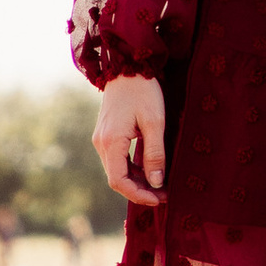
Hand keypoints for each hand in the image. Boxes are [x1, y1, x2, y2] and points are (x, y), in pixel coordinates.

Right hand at [91, 74, 168, 206]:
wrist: (128, 66)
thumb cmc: (143, 91)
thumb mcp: (154, 122)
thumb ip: (155, 154)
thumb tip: (156, 182)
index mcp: (110, 142)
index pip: (118, 181)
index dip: (138, 195)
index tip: (158, 199)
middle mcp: (101, 143)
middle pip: (116, 178)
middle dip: (140, 190)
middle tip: (164, 195)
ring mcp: (101, 139)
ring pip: (117, 170)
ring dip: (137, 180)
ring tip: (161, 185)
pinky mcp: (106, 134)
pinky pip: (117, 159)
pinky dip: (132, 169)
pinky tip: (150, 170)